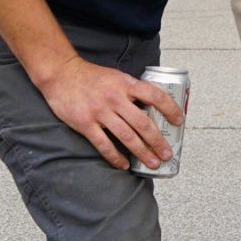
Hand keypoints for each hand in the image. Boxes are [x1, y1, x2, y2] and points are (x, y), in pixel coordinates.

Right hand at [37, 55, 183, 170]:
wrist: (61, 74)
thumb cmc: (92, 76)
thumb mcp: (117, 77)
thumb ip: (132, 90)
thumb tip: (152, 106)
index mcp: (126, 84)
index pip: (155, 96)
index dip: (170, 109)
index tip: (178, 121)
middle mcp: (116, 98)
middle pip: (143, 123)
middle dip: (158, 141)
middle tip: (167, 154)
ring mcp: (100, 112)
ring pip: (126, 136)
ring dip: (142, 152)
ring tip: (152, 163)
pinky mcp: (85, 124)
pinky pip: (104, 144)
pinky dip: (115, 157)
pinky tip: (124, 165)